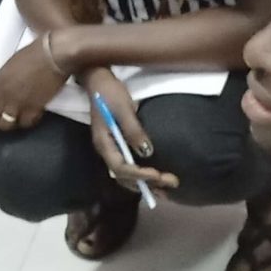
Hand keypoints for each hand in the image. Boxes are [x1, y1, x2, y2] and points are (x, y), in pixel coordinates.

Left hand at [0, 39, 65, 133]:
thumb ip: (4, 79)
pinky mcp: (33, 109)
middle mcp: (4, 95)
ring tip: (14, 123)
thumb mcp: (11, 64)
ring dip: (10, 125)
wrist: (53, 55)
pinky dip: (27, 122)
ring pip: (6, 125)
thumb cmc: (35, 53)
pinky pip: (26, 123)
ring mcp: (18, 104)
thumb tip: (2, 88)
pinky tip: (30, 118)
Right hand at [82, 71, 178, 192]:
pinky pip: (129, 167)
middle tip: (171, 183)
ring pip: (126, 176)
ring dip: (146, 184)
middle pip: (124, 177)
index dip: (139, 175)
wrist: (99, 81)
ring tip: (167, 189)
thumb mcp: (124, 109)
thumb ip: (134, 131)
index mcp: (104, 144)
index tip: (157, 175)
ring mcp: (112, 150)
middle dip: (146, 183)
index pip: (120, 168)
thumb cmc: (110, 93)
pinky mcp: (118, 146)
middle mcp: (107, 151)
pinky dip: (142, 176)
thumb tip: (147, 152)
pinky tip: (156, 178)